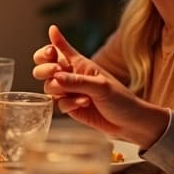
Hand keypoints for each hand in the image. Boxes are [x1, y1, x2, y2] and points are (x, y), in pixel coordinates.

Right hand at [33, 25, 168, 147]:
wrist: (129, 123)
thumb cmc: (121, 99)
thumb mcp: (100, 86)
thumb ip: (76, 81)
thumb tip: (54, 77)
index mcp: (80, 64)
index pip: (57, 50)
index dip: (48, 49)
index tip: (51, 51)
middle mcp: (71, 76)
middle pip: (44, 68)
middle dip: (44, 69)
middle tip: (55, 71)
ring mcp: (69, 93)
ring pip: (49, 87)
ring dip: (58, 89)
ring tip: (79, 94)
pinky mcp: (70, 108)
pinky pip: (59, 104)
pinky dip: (68, 104)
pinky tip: (84, 104)